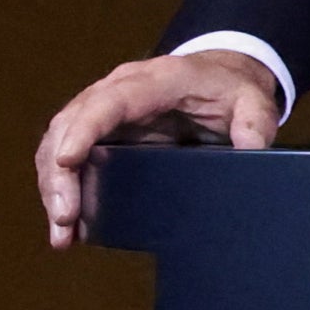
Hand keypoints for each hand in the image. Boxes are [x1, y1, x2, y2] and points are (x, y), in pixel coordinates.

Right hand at [34, 49, 285, 247]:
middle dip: (59, 174)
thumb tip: (251, 153)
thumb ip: (255, 124)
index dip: (82, 131)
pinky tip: (66, 224)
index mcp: (154, 81)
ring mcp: (104, 110)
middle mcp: (118, 90)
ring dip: (54, 188)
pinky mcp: (102, 131)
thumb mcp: (254, 101)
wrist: (220, 76)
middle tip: (65, 218)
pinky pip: (69, 156)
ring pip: (59, 143)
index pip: (107, 103)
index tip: (66, 162)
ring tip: (62, 233)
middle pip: (69, 126)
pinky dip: (62, 188)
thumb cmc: (231, 88)